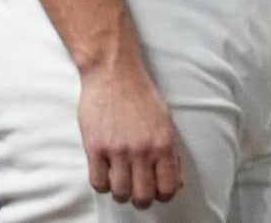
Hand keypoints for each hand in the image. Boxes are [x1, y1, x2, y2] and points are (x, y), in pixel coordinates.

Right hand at [78, 60, 183, 207]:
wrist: (113, 71)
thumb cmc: (140, 94)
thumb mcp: (165, 121)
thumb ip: (171, 153)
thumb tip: (176, 182)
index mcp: (164, 143)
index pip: (168, 188)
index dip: (163, 195)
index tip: (157, 192)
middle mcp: (142, 150)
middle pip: (143, 196)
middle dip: (141, 198)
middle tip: (137, 189)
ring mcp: (117, 150)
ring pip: (120, 193)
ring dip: (120, 192)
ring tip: (120, 181)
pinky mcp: (95, 147)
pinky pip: (98, 182)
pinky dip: (102, 183)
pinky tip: (105, 173)